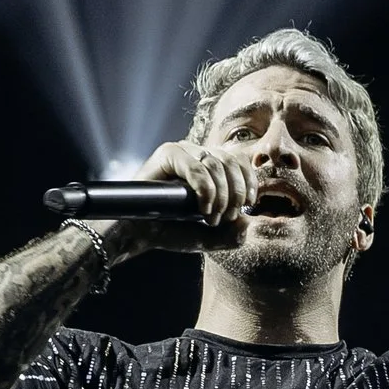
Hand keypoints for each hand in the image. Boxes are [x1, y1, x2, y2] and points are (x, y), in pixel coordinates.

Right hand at [105, 139, 254, 257]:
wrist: (139, 233)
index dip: (249, 182)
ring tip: (212, 218)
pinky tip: (203, 209)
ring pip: (216, 164)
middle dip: (236, 194)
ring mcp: (182, 151)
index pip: (239, 161)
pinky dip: (206, 190)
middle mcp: (197, 153)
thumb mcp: (210, 236)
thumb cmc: (172, 230)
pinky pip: (196, 168)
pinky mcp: (167, 154)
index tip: (248, 206)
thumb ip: (232, 234)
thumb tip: (248, 222)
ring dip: (221, 196)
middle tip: (224, 218)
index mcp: (210, 165)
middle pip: (231, 162)